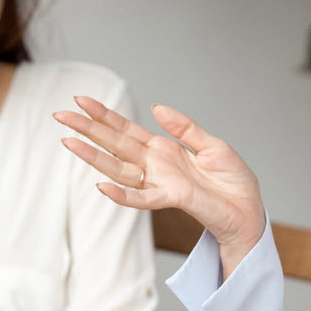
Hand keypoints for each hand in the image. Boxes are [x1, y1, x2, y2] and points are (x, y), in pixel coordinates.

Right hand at [53, 97, 265, 276]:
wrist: (249, 210)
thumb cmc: (233, 182)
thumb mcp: (212, 145)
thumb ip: (184, 127)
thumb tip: (156, 107)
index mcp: (164, 149)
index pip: (127, 129)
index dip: (105, 115)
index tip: (82, 100)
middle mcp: (156, 165)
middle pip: (115, 144)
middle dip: (88, 129)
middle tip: (60, 115)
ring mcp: (160, 183)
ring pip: (119, 168)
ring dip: (93, 156)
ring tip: (68, 141)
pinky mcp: (171, 198)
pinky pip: (141, 199)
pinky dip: (121, 194)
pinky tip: (101, 186)